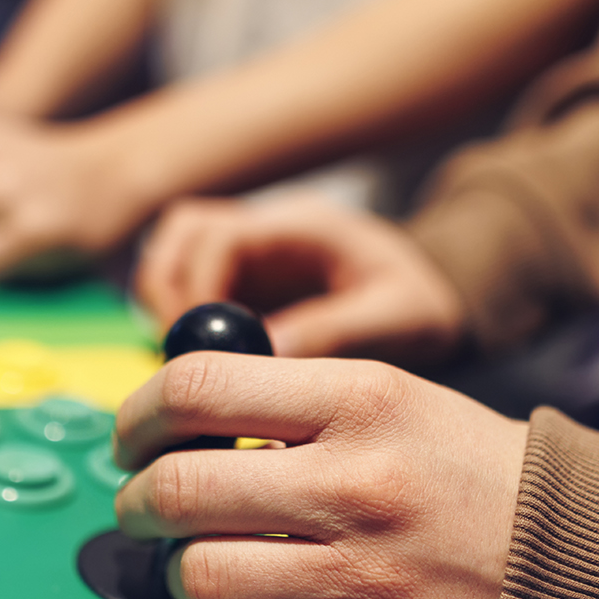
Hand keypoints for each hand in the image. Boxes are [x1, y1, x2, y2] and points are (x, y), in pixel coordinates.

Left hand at [113, 354, 528, 598]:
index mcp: (364, 402)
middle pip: (177, 491)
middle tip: (142, 505)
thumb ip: (303, 402)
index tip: (132, 433)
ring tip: (202, 561)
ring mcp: (360, 576)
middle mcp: (354, 485)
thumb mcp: (406, 402)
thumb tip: (191, 412)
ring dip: (183, 571)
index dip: (139, 413)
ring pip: (199, 577)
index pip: (199, 388)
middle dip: (137, 502)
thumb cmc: (490, 481)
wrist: (591, 570)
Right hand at [137, 196, 466, 363]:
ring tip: (194, 369)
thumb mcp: (397, 316)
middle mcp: (265, 230)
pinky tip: (211, 370)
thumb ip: (336, 330)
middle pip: (179, 238)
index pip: (218, 236)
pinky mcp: (240, 284)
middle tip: (186, 363)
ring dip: (167, 309)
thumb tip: (269, 359)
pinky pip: (187, 291)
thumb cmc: (420, 302)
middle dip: (168, 297)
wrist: (431, 298)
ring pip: (173, 259)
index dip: (197, 290)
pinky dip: (184, 326)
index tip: (204, 351)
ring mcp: (248, 255)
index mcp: (304, 227)